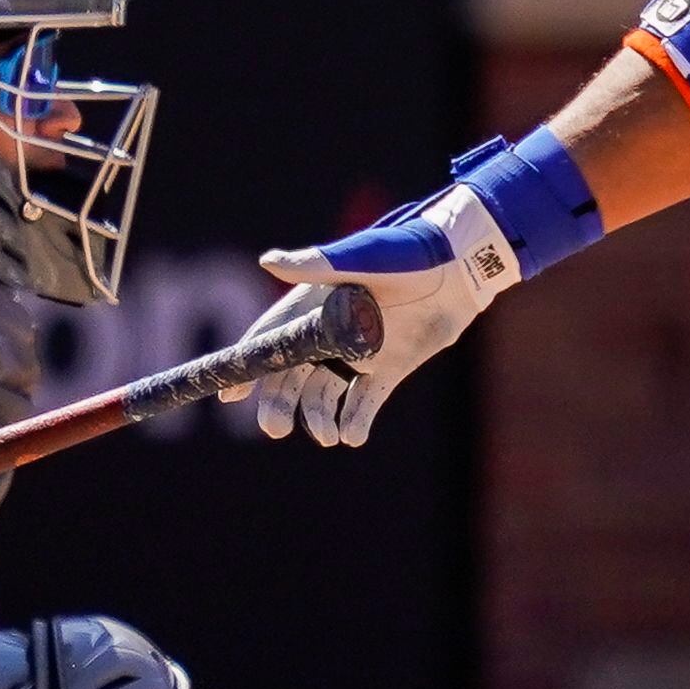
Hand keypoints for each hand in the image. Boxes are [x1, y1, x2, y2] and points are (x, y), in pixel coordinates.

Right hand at [221, 182, 515, 446]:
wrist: (461, 267)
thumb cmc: (407, 252)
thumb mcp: (362, 258)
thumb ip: (318, 264)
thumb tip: (268, 261)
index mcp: (312, 306)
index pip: (269, 340)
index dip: (247, 367)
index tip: (229, 394)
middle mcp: (329, 333)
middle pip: (290, 376)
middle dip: (279, 403)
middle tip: (275, 429)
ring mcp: (358, 353)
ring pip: (324, 394)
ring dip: (318, 418)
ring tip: (328, 436)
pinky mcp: (388, 368)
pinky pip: (364, 402)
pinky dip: (355, 420)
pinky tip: (352, 435)